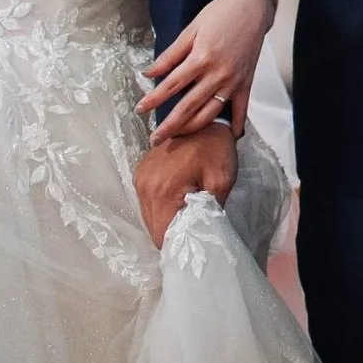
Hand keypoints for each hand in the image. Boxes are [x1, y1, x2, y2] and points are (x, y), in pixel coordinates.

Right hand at [132, 122, 235, 247]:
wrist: (205, 118)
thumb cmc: (216, 148)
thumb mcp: (221, 181)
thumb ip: (208, 212)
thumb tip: (201, 236)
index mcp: (162, 190)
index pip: (162, 235)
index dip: (178, 244)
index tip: (194, 244)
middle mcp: (144, 185)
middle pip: (153, 228)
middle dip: (173, 233)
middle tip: (194, 229)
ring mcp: (140, 178)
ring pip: (150, 216)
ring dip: (167, 220)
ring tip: (188, 214)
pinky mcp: (142, 173)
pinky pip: (148, 202)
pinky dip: (162, 207)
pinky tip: (179, 201)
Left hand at [138, 0, 272, 138]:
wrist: (253, 6)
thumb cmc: (220, 13)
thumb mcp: (191, 29)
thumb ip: (170, 55)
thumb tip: (148, 72)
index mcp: (201, 58)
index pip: (171, 85)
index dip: (153, 99)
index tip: (140, 109)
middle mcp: (217, 73)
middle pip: (188, 106)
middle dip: (169, 125)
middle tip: (155, 139)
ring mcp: (233, 80)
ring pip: (211, 113)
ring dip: (193, 129)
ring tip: (179, 138)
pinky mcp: (246, 82)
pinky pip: (241, 108)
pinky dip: (236, 124)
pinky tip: (229, 136)